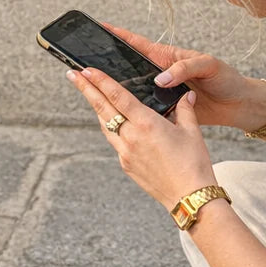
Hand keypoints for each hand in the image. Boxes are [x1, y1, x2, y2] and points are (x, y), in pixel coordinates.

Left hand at [66, 66, 217, 210]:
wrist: (188, 196)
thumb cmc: (193, 164)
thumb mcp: (192, 131)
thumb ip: (185, 109)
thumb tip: (186, 95)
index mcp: (147, 124)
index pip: (118, 96)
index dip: (101, 81)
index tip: (87, 70)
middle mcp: (131, 137)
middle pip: (102, 108)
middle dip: (86, 89)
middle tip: (72, 75)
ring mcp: (125, 152)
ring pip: (105, 125)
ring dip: (97, 108)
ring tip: (91, 94)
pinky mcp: (126, 165)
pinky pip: (114, 141)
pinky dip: (111, 128)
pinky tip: (113, 123)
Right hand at [100, 22, 265, 132]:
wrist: (239, 105)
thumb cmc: (226, 79)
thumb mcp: (209, 66)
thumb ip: (185, 68)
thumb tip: (160, 79)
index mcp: (167, 57)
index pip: (137, 43)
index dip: (118, 35)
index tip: (98, 27)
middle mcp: (159, 73)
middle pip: (128, 66)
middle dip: (107, 62)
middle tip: (84, 61)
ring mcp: (160, 93)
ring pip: (132, 89)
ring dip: (115, 89)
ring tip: (92, 86)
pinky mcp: (164, 111)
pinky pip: (143, 109)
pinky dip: (131, 111)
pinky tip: (117, 114)